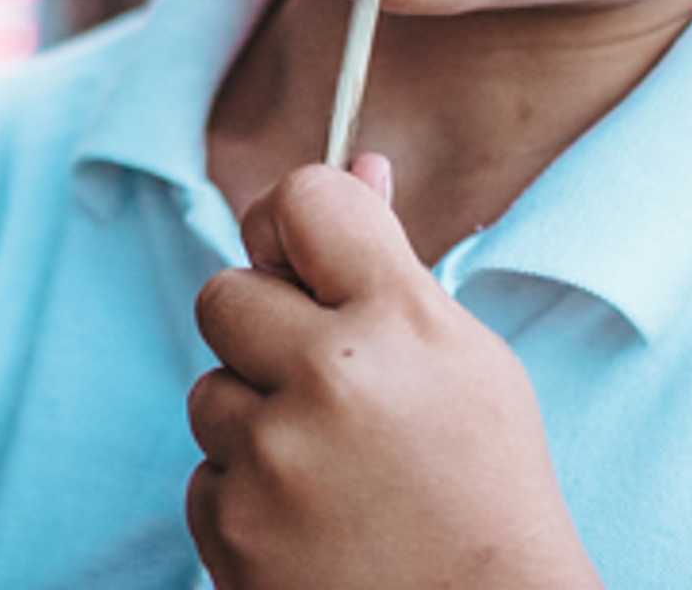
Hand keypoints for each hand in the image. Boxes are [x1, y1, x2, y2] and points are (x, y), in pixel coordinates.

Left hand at [187, 161, 597, 589]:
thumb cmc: (486, 489)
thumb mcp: (466, 362)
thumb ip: (393, 266)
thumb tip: (357, 163)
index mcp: (399, 322)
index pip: (304, 199)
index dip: (295, 222)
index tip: (308, 259)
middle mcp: (329, 378)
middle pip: (225, 293)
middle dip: (262, 330)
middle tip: (319, 379)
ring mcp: (273, 458)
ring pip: (210, 391)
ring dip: (257, 421)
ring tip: (332, 471)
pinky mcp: (231, 528)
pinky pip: (206, 474)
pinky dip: (247, 495)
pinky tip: (313, 523)